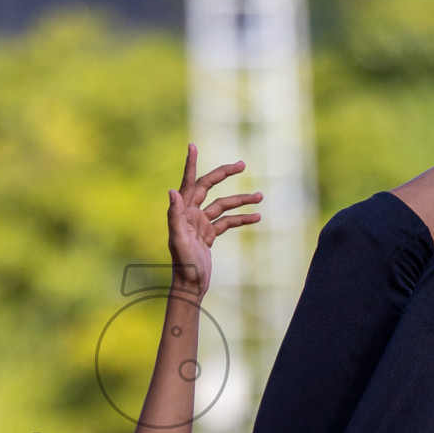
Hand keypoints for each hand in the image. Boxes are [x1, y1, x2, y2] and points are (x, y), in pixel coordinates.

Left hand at [167, 143, 262, 295]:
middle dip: (225, 175)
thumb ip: (175, 216)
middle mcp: (190, 214)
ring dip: (241, 201)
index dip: (191, 164)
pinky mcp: (209, 235)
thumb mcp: (179, 240)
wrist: (190, 287)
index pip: (189, 182)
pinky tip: (257, 218)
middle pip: (209, 187)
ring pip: (223, 206)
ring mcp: (200, 224)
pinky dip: (241, 219)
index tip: (193, 145)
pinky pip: (227, 222)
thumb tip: (172, 191)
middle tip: (242, 164)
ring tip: (261, 197)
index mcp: (182, 212)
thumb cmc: (183, 265)